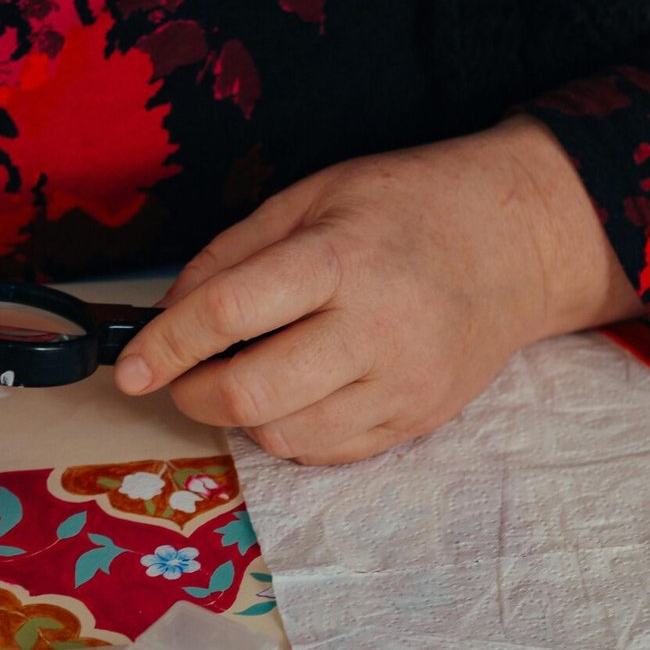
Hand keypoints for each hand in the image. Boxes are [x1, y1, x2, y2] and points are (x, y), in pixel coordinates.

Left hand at [113, 116, 640, 463]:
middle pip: (251, 395)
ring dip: (241, 418)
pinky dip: (290, 434)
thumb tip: (168, 317)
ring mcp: (402, 384)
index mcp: (342, 258)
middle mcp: (375, 328)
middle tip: (182, 378)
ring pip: (283, 438)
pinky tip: (296, 395)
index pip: (228, 314)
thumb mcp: (313, 195)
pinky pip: (326, 454)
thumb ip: (232, 254)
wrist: (519, 243)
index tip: (130, 369)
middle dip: (192, 395)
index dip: (164, 347)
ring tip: (249, 376)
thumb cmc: (407, 208)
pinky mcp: (418, 421)